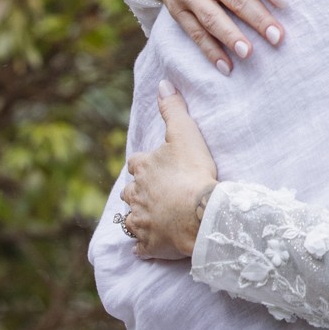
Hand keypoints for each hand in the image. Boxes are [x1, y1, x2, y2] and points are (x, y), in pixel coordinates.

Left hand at [122, 83, 217, 258]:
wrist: (197, 212)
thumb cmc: (192, 171)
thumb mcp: (184, 133)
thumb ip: (172, 109)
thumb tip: (162, 83)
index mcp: (141, 168)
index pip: (136, 163)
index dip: (146, 165)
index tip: (156, 168)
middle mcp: (133, 195)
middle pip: (131, 192)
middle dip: (140, 193)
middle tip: (159, 194)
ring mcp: (139, 221)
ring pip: (132, 220)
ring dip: (140, 218)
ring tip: (156, 218)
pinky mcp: (147, 244)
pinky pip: (141, 246)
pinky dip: (144, 245)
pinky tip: (152, 245)